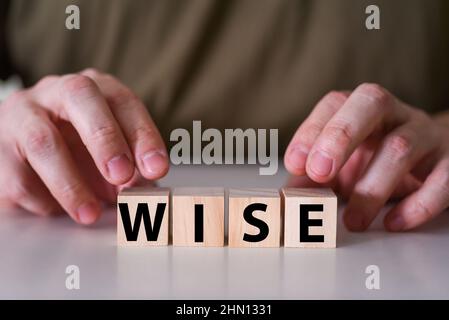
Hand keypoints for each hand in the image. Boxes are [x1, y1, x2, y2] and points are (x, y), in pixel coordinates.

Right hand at [0, 69, 168, 224]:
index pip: (123, 101)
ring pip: (42, 140)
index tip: (156, 168)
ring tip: (90, 214)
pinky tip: (57, 211)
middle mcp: (57, 92)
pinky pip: (17, 176)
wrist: (25, 152)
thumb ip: (132, 170)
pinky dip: (42, 200)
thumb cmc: (79, 151)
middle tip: (123, 176)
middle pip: (80, 97)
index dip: (143, 135)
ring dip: (70, 183)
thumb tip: (145, 193)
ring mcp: (22, 115)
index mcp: (94, 90)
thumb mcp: (111, 156)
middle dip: (105, 139)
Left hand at [284, 83, 448, 231]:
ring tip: (353, 219)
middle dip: (341, 135)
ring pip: (401, 146)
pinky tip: (393, 222)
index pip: (335, 104)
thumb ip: (312, 179)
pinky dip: (417, 204)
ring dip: (372, 187)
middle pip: (371, 103)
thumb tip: (283, 200)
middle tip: (319, 172)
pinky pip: (442, 178)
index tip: (295, 164)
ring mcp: (425, 134)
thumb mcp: (342, 165)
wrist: (433, 159)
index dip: (312, 130)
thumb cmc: (377, 159)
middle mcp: (394, 114)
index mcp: (361, 109)